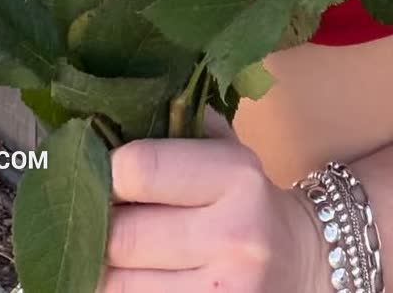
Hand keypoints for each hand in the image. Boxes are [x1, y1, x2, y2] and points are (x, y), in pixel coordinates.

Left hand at [98, 116, 326, 292]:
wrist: (299, 259)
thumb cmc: (244, 196)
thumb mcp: (224, 147)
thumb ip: (174, 125)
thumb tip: (104, 117)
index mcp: (236, 176)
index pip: (139, 169)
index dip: (107, 170)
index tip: (101, 171)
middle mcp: (234, 236)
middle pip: (121, 236)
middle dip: (97, 225)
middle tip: (92, 213)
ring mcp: (222, 291)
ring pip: (119, 284)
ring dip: (103, 266)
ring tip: (108, 248)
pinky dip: (121, 290)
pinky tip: (131, 275)